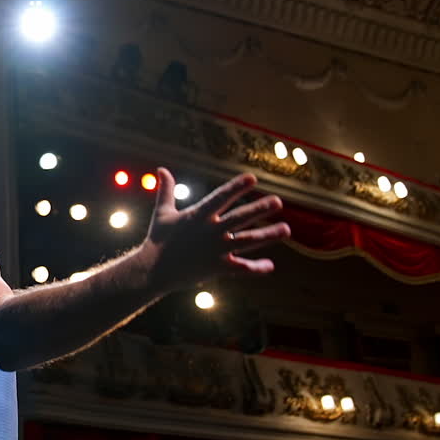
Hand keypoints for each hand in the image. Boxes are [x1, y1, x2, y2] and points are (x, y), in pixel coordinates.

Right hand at [141, 168, 290, 290]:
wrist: (153, 271)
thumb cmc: (158, 240)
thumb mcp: (162, 213)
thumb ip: (166, 190)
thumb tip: (161, 169)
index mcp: (198, 215)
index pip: (220, 197)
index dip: (236, 187)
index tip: (252, 178)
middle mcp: (210, 231)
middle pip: (240, 218)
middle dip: (260, 209)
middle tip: (278, 202)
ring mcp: (215, 250)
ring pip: (247, 241)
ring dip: (268, 235)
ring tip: (286, 229)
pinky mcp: (217, 268)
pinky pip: (240, 268)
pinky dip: (256, 268)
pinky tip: (270, 266)